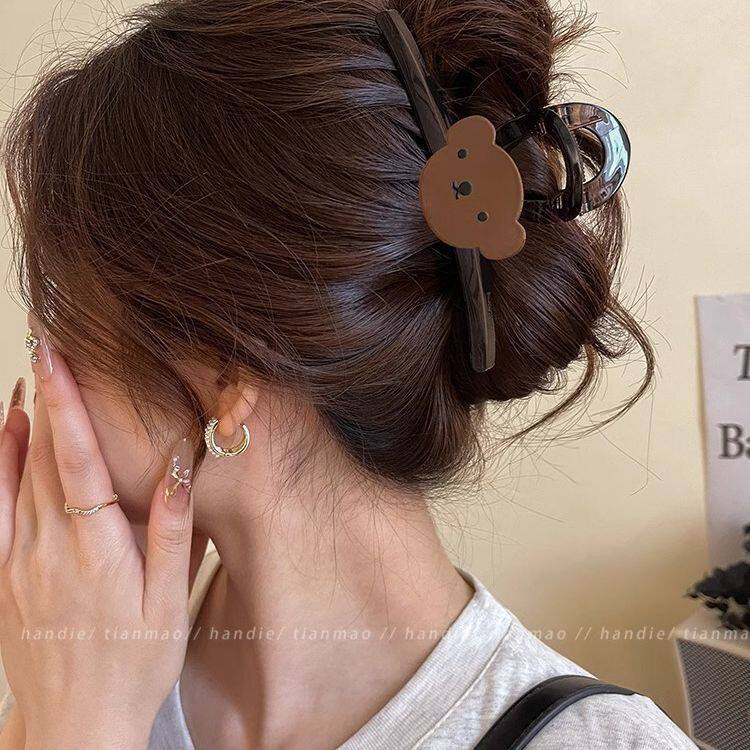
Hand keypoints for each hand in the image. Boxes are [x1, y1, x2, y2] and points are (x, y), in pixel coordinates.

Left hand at [0, 332, 194, 749]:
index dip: (69, 405)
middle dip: (49, 397)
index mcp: (96, 551)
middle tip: (51, 349)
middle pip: (45, 457)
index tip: (62, 360)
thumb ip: (171, 532)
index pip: (78, 460)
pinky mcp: (2, 579)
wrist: (76, 726)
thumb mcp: (169, 603)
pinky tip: (4, 439)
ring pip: (16, 476)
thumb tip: (179, 469)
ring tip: (30, 378)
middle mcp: (49, 549)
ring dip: (22, 423)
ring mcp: (17, 562)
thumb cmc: (133, 664)